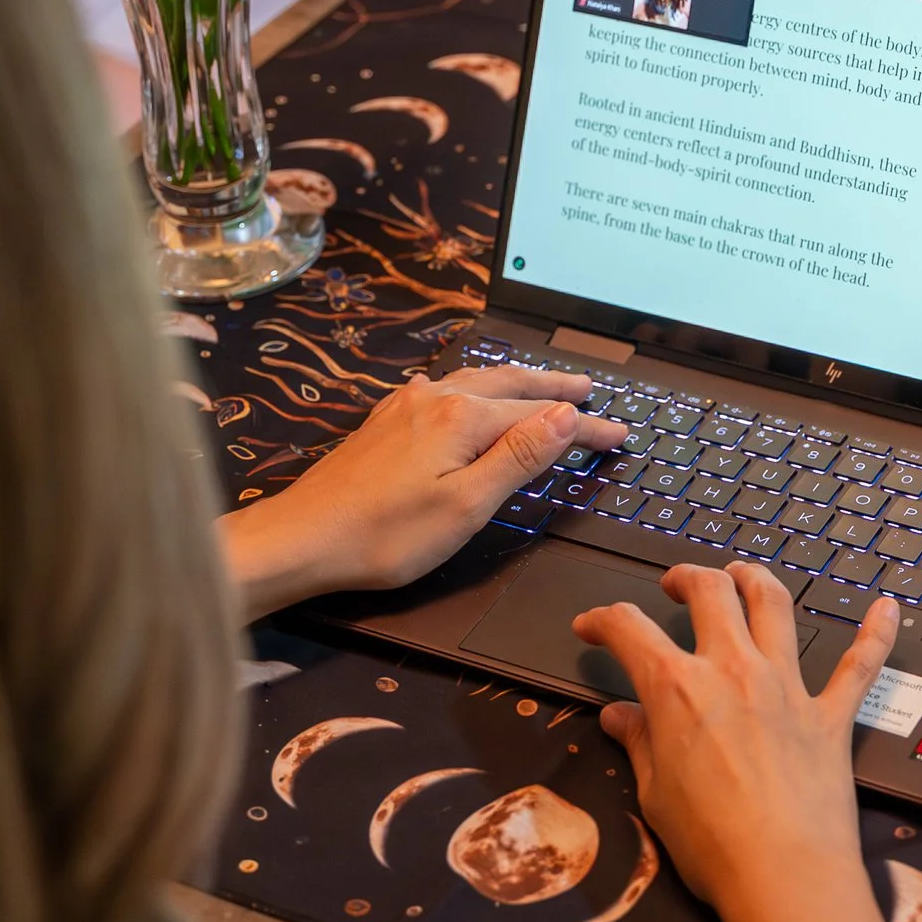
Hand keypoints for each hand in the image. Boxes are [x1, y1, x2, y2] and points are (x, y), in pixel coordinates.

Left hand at [220, 365, 625, 615]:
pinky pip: (443, 390)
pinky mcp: (384, 423)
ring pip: (474, 382)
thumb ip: (519, 456)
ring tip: (540, 385)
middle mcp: (435, 399)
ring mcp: (405, 407)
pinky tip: (461, 391)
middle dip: (552, 387)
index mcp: (462, 418)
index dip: (585, 427)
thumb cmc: (385, 535)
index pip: (541, 417)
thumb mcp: (467, 504)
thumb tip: (567, 414)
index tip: (620, 434)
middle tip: (589, 388)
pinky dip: (473, 388)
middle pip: (508, 385)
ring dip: (515, 382)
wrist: (302, 539)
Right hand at [574, 569, 921, 921]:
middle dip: (686, 577)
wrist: (784, 876)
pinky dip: (875, 634)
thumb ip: (639, 745)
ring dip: (754, 578)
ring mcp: (787, 687)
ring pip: (774, 605)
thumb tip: (618, 717)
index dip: (602, 619)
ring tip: (742, 574)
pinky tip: (888, 609)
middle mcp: (733, 671)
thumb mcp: (655, 794)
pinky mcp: (830, 716)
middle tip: (675, 584)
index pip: (629, 629)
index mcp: (676, 688)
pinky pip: (859, 665)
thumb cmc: (711, 844)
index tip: (591, 626)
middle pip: (709, 592)